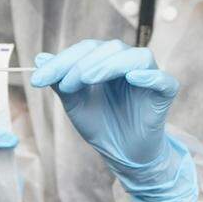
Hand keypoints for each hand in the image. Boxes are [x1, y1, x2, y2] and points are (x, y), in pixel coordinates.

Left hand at [30, 40, 196, 201]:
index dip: (62, 60)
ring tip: (87, 79)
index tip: (38, 80)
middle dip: (83, 63)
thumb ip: (60, 81)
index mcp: (107, 60)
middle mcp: (129, 63)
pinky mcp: (165, 93)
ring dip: (110, 64)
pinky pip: (164, 80)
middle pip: (111, 48)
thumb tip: (40, 58)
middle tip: (65, 84)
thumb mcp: (75, 104)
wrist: (123, 153)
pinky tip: (132, 79)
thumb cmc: (101, 124)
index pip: (86, 49)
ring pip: (137, 57)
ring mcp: (149, 76)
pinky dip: (149, 77)